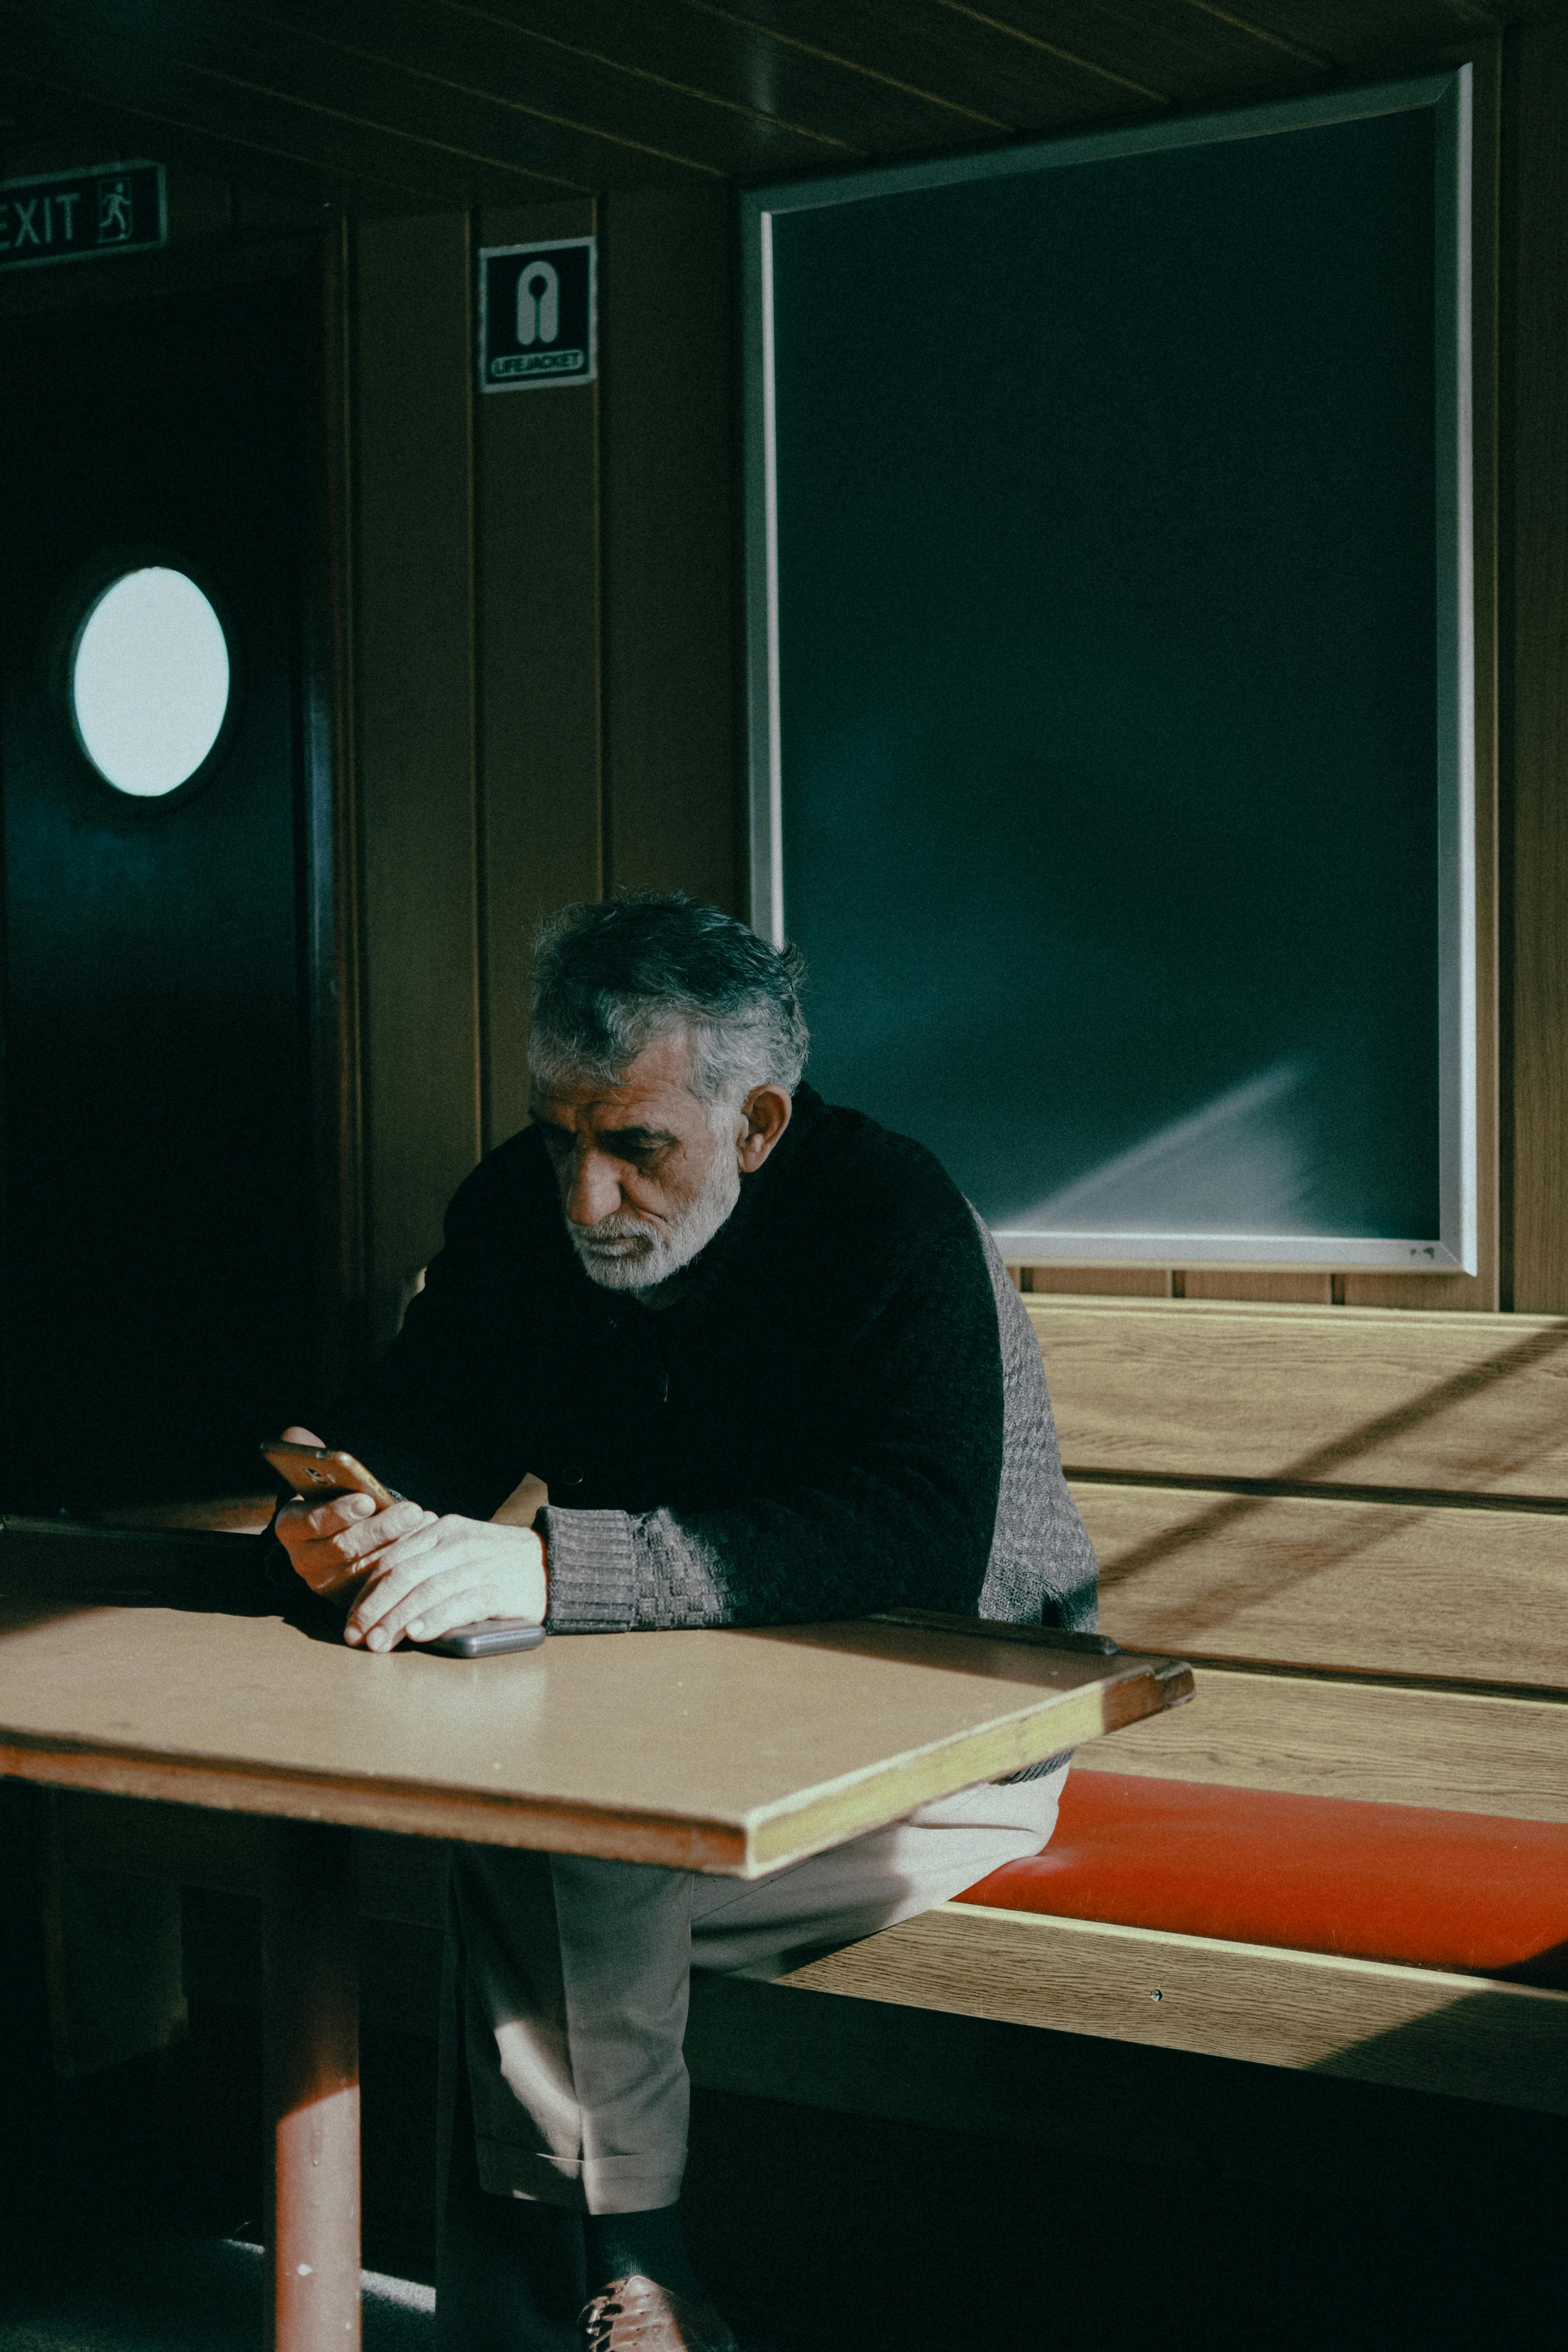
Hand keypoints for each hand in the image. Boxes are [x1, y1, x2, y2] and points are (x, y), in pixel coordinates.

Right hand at [272, 1427, 432, 1608]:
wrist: (337, 1537)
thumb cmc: (333, 1501)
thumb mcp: (320, 1480)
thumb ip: (309, 1456)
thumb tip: (295, 1433)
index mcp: (290, 1527)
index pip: (309, 1522)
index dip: (339, 1511)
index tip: (367, 1499)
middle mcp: (303, 1559)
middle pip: (343, 1547)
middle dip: (381, 1528)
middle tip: (413, 1511)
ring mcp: (326, 1583)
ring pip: (364, 1567)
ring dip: (398, 1545)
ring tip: (424, 1522)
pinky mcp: (351, 1598)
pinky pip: (378, 1584)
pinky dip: (402, 1562)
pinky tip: (424, 1542)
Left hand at [343, 1515, 546, 1651]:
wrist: (554, 1563)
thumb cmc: (499, 1562)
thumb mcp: (459, 1547)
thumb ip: (426, 1560)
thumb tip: (382, 1595)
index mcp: (442, 1530)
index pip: (393, 1559)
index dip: (367, 1590)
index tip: (351, 1618)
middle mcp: (457, 1544)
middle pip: (403, 1575)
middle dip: (373, 1608)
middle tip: (356, 1636)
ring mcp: (478, 1565)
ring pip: (426, 1590)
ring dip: (396, 1620)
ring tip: (378, 1643)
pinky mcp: (498, 1589)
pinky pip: (459, 1603)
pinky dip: (434, 1619)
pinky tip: (417, 1635)